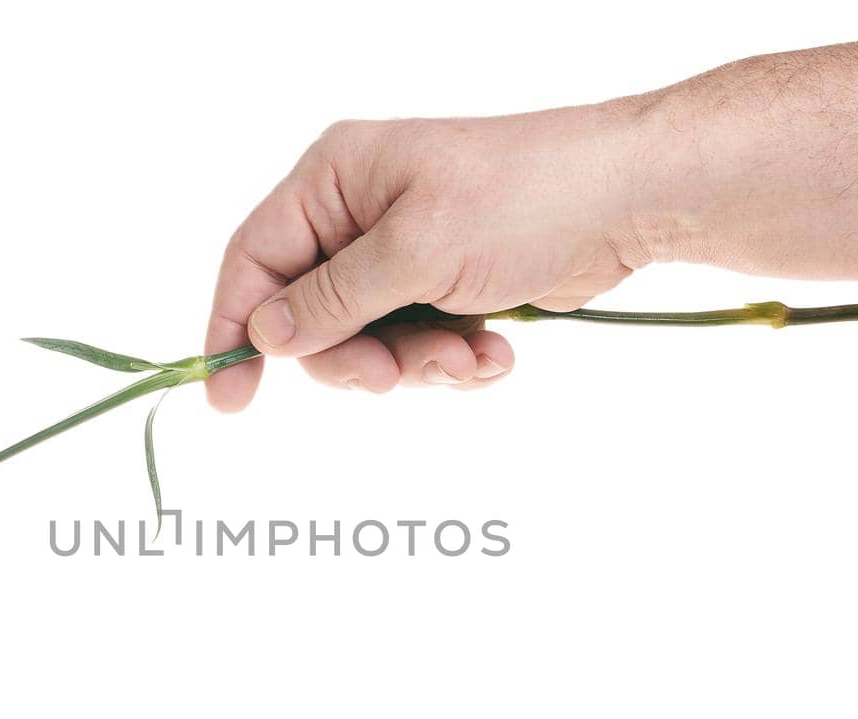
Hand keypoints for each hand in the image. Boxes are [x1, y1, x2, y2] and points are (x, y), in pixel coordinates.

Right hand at [203, 106, 653, 410]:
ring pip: (368, 342)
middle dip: (356, 357)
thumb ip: (333, 299)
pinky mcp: (446, 287)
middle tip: (393, 377)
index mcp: (334, 181)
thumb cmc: (522, 200)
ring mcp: (404, 254)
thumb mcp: (416, 251)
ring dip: (415, 364)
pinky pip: (418, 345)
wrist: (627, 200)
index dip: (234, 328)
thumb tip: (265, 336)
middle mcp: (359, 215)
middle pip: (311, 317)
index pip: (255, 259)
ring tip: (466, 355)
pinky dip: (452, 360)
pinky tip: (494, 351)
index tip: (230, 399)